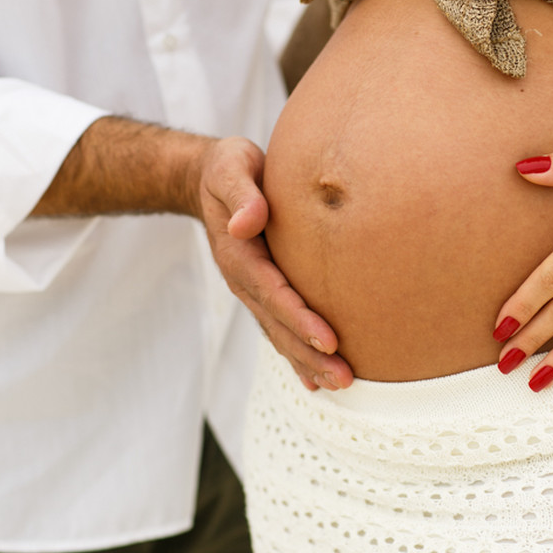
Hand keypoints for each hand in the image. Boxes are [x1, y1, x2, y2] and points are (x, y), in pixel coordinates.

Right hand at [196, 137, 351, 390]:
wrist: (208, 179)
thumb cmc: (228, 166)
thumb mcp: (230, 166)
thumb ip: (241, 192)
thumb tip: (248, 220)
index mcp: (238, 253)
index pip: (273, 292)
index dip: (299, 319)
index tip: (329, 340)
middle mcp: (243, 279)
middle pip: (278, 324)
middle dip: (309, 354)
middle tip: (344, 379)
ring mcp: (251, 289)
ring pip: (279, 333)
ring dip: (307, 361)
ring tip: (340, 386)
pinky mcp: (261, 290)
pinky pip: (279, 327)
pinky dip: (296, 355)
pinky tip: (315, 379)